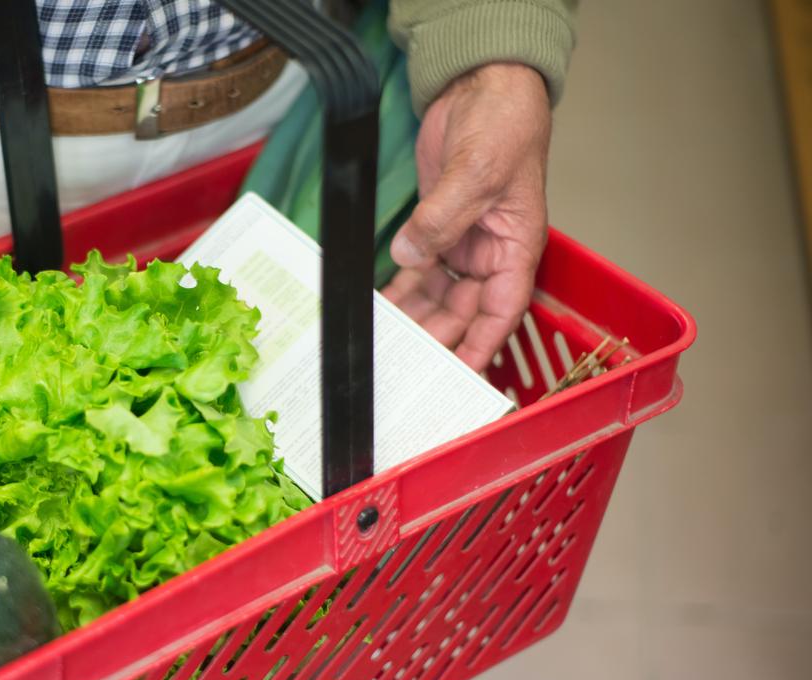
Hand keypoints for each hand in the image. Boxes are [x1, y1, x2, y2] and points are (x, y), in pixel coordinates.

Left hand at [383, 63, 551, 371]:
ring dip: (415, 319)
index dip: (480, 346)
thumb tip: (412, 254)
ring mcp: (463, 243)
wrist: (482, 86)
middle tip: (406, 365)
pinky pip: (419, 271)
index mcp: (516, 248)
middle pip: (463, 312)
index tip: (459, 375)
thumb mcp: (478, 172)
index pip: (500, 311)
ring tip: (388, 345)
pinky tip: (381, 310)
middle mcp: (491, 253)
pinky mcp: (437, 229)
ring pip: (438, 297)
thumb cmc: (505, 124)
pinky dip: (401, 290)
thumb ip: (443, 219)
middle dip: (437, 338)